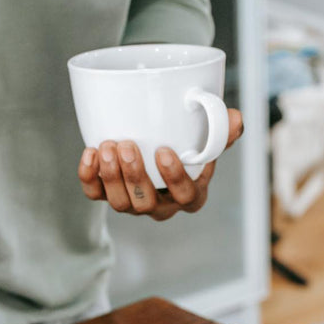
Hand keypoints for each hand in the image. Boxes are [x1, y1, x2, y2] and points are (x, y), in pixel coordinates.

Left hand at [77, 108, 243, 220]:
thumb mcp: (207, 139)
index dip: (174, 179)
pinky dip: (89, 177)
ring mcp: (133, 203)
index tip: (164, 152)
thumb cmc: (186, 147)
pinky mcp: (108, 195)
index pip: (186, 197)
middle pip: (147, 204)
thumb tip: (234, 118)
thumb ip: (221, 130)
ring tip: (107, 146)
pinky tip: (89, 154)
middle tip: (127, 145)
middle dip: (135, 176)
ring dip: (111, 176)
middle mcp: (160, 204)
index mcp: (189, 194)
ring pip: (120, 203)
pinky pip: (95, 195)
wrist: (156, 145)